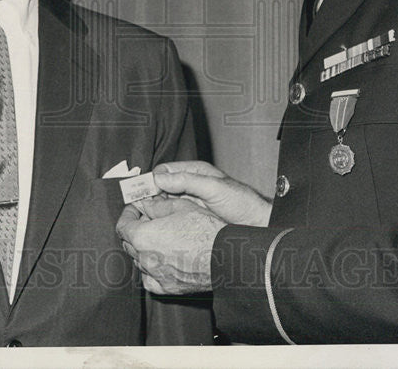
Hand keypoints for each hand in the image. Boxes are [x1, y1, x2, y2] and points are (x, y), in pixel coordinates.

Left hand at [116, 196, 225, 294]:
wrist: (226, 257)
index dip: (128, 214)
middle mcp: (145, 259)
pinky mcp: (167, 288)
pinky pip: (150, 279)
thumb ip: (156, 206)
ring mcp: (155, 276)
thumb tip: (143, 204)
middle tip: (148, 219)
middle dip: (135, 229)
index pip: (123, 226)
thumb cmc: (205, 229)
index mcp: (144, 237)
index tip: (136, 208)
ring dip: (144, 248)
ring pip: (139, 260)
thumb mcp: (180, 207)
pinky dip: (151, 269)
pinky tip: (162, 258)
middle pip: (129, 243)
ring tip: (160, 236)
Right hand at [152, 161, 271, 226]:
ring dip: (155, 209)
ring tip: (149, 218)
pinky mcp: (190, 217)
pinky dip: (163, 219)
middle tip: (142, 208)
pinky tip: (160, 226)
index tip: (142, 192)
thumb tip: (159, 177)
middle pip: (160, 187)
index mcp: (194, 171)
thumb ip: (187, 181)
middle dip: (149, 196)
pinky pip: (171, 216)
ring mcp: (189, 202)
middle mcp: (189, 185)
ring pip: (163, 202)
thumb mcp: (214, 187)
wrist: (255, 224)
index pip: (164, 170)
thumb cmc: (241, 202)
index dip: (151, 180)